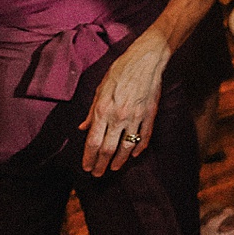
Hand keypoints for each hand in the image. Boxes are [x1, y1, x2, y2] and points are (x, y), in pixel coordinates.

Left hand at [80, 29, 167, 175]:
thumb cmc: (120, 71)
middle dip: (101, 164)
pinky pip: (144, 137)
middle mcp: (118, 116)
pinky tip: (133, 155)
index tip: (86, 167)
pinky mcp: (150, 115)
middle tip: (97, 174)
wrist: (146, 60)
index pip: (93, 142)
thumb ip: (92, 111)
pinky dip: (138, 148)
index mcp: (103, 110)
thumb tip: (83, 127)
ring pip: (126, 147)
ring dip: (119, 161)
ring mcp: (136, 117)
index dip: (89, 158)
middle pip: (108, 149)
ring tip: (114, 168)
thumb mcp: (100, 89)